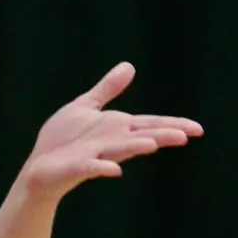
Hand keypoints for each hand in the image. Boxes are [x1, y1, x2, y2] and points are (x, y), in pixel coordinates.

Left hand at [21, 62, 201, 202]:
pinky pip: (92, 167)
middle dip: (162, 135)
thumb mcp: (86, 107)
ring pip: (120, 150)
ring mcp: (95, 155)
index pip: (150, 124)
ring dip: (134, 146)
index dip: (172, 124)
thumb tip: (130, 66)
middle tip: (186, 136)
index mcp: (116, 128)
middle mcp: (111, 142)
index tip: (198, 129)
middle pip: (141, 136)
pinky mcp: (77, 167)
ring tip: (153, 145)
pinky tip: (114, 171)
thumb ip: (108, 89)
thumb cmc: (64, 140)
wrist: (40, 167)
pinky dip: (102, 168)